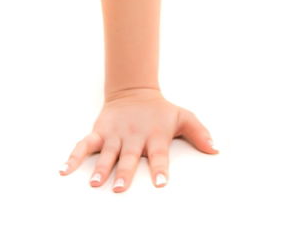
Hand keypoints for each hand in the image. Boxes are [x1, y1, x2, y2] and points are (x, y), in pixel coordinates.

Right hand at [59, 87, 218, 191]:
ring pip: (107, 152)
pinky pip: (84, 145)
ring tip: (95, 183)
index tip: (161, 183)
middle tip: (120, 188)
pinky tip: (64, 170)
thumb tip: (216, 149)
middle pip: (129, 156)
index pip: (159, 154)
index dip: (160, 168)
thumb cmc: (161, 111)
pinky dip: (74, 156)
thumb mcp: (182, 117)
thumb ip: (199, 133)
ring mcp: (115, 134)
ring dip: (101, 168)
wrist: (135, 91)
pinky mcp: (100, 132)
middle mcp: (134, 136)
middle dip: (124, 172)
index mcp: (155, 135)